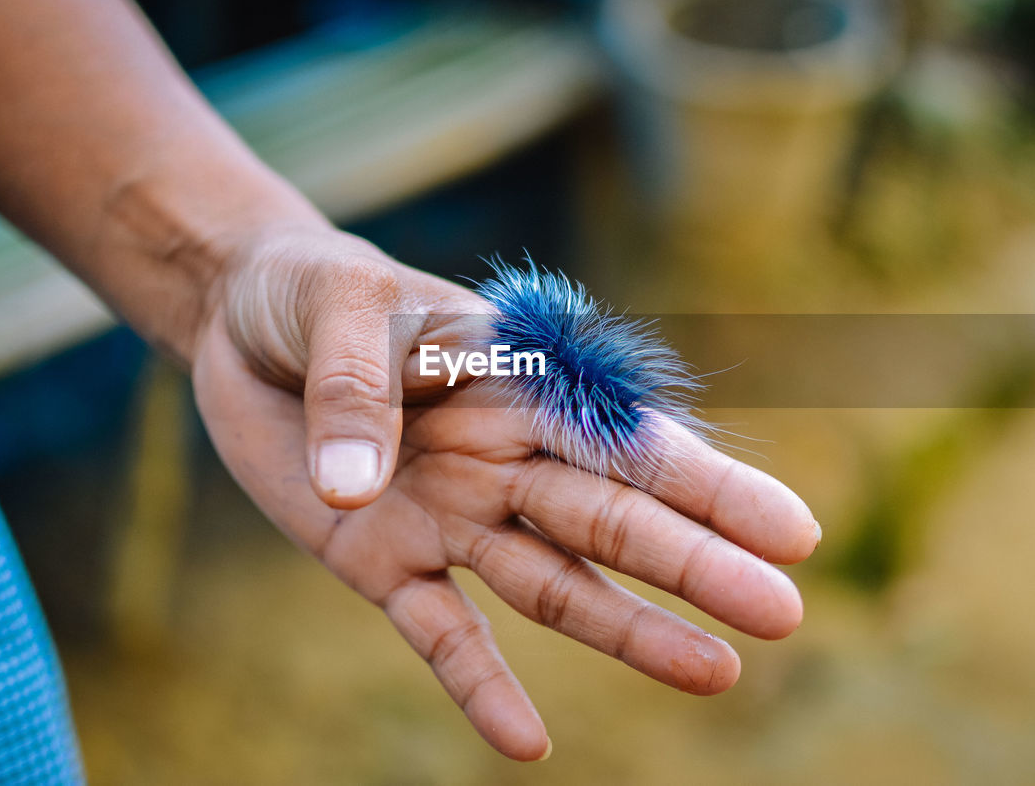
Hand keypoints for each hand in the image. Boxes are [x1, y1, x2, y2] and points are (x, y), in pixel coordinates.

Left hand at [191, 226, 820, 759]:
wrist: (244, 318)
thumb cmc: (313, 293)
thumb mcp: (336, 311)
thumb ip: (356, 392)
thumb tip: (359, 491)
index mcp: (515, 382)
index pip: (624, 438)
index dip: (707, 485)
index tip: (790, 531)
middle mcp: (501, 458)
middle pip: (611, 519)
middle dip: (696, 564)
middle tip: (783, 613)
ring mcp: (451, 516)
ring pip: (554, 583)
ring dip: (629, 630)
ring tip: (718, 675)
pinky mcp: (382, 560)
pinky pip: (440, 633)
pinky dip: (480, 687)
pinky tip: (526, 746)